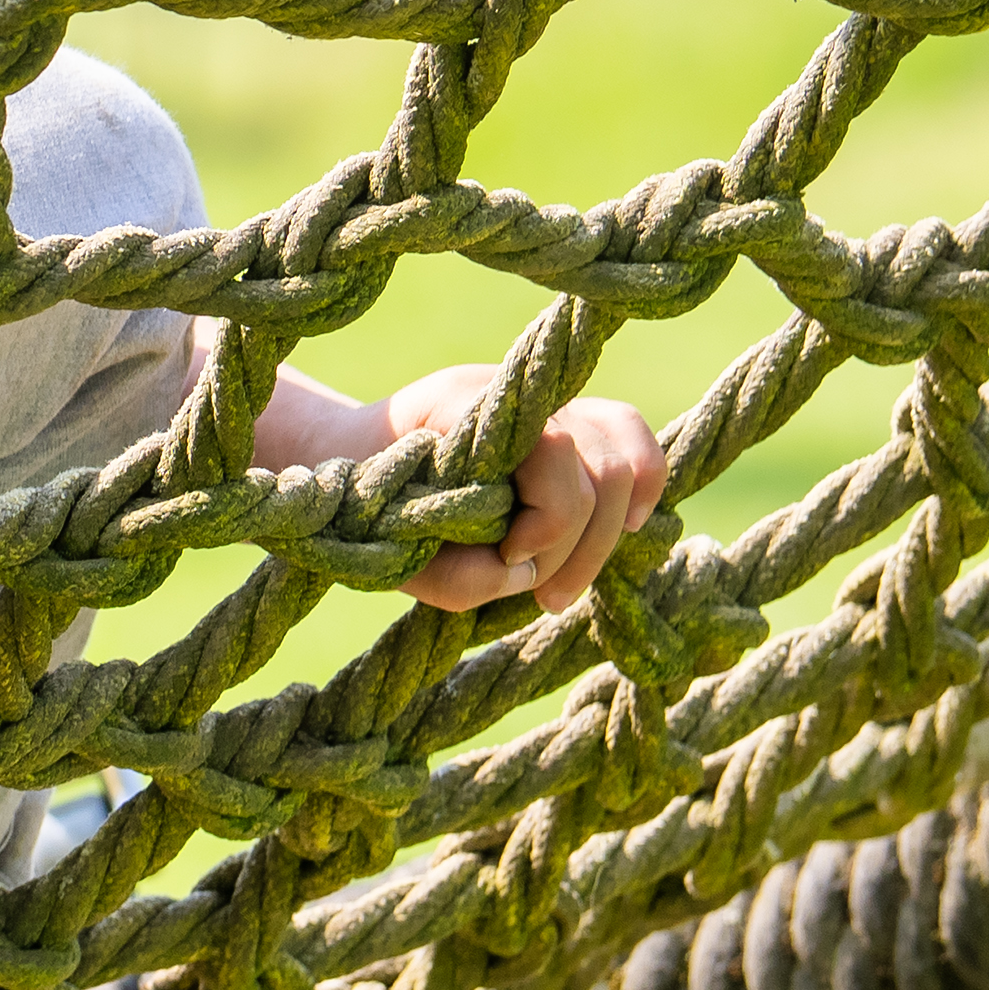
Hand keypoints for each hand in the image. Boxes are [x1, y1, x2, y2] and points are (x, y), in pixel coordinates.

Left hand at [376, 364, 667, 616]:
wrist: (347, 459)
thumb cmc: (368, 507)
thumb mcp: (394, 552)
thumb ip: (456, 576)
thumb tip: (524, 574)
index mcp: (465, 406)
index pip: (554, 452)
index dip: (548, 523)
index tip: (509, 558)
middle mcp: (516, 396)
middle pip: (602, 467)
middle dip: (580, 544)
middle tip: (542, 594)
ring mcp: (544, 403)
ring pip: (625, 459)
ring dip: (606, 535)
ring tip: (563, 588)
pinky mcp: (565, 424)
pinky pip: (629, 440)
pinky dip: (641, 489)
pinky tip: (622, 533)